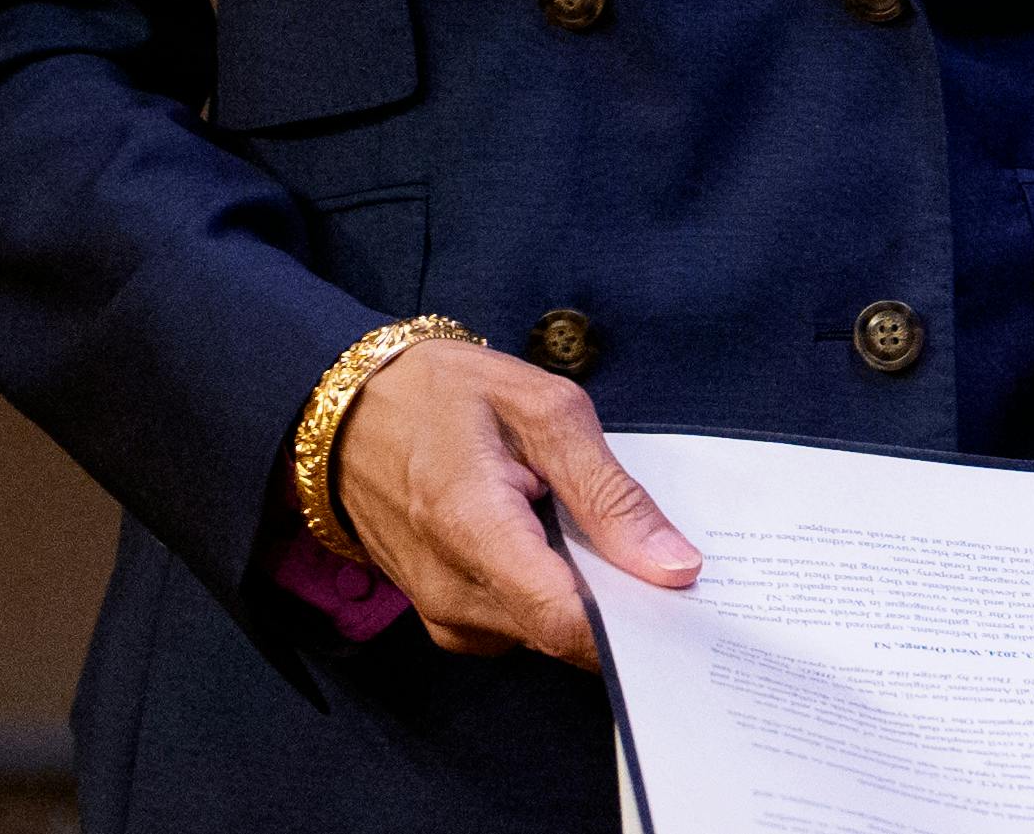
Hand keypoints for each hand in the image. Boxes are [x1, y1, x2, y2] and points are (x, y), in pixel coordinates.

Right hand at [333, 336, 700, 665]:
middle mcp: (451, 591)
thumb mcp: (543, 409)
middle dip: (623, 606)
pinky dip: (553, 598)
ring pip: (546, 637)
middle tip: (660, 554)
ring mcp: (443, 614)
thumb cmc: (446, 396)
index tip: (685, 602)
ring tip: (603, 535)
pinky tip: (561, 548)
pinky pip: (520, 629)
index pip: (564, 619)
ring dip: (588, 600)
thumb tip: (674, 566)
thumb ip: (609, 492)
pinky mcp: (445, 621)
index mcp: (471, 525)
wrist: (348, 417)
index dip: (634, 624)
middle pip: (563, 635)